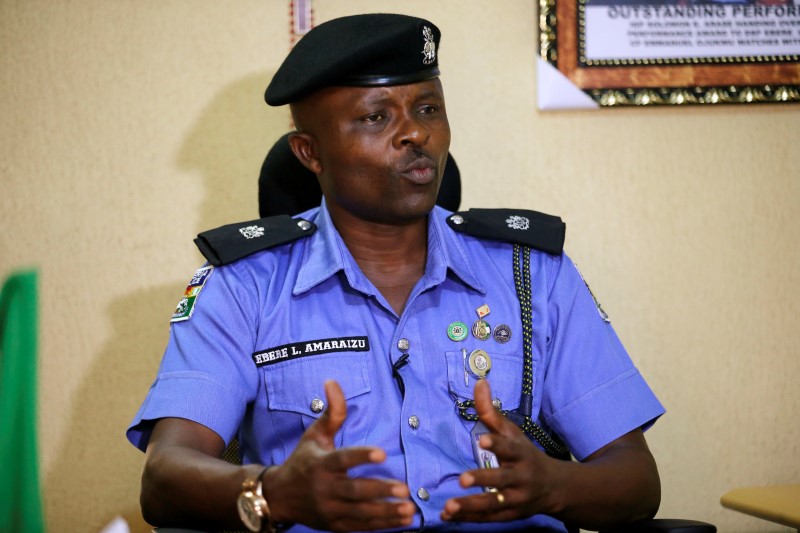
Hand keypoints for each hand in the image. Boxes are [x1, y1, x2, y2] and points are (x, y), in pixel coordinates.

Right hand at [265, 380, 415, 531]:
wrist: (279, 497)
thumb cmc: (302, 461)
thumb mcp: (314, 435)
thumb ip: (332, 412)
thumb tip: (333, 381)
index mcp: (321, 464)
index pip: (343, 459)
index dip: (362, 456)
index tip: (383, 453)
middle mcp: (325, 488)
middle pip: (355, 491)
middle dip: (380, 490)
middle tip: (404, 488)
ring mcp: (330, 509)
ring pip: (361, 513)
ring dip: (386, 512)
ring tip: (409, 509)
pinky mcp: (335, 525)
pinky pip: (361, 527)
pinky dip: (383, 526)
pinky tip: (402, 520)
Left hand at [441, 379, 561, 522]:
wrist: (555, 488)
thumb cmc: (526, 455)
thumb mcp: (512, 433)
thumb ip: (491, 411)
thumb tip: (479, 382)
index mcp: (520, 454)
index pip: (509, 448)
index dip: (496, 444)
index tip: (482, 440)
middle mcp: (520, 478)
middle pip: (501, 480)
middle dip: (482, 480)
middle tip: (462, 479)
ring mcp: (516, 499)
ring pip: (493, 504)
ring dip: (470, 506)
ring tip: (449, 506)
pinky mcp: (509, 515)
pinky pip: (487, 518)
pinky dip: (467, 519)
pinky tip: (447, 515)